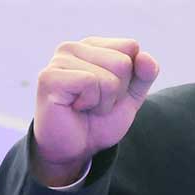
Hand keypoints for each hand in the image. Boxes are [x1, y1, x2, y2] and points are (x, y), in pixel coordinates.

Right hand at [32, 37, 159, 185]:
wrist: (76, 148)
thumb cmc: (99, 120)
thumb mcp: (132, 96)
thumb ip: (145, 74)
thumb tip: (145, 56)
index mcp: (93, 46)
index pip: (131, 47)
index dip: (129, 77)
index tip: (109, 92)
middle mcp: (73, 47)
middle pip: (123, 62)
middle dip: (117, 91)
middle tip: (96, 102)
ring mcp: (59, 60)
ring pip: (109, 76)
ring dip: (104, 101)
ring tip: (85, 106)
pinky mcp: (50, 77)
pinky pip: (91, 83)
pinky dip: (91, 102)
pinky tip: (75, 107)